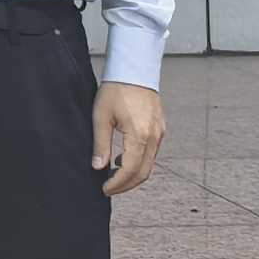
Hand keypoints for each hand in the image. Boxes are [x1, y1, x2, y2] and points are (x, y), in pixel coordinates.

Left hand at [93, 79, 166, 196]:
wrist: (134, 69)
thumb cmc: (116, 89)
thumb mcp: (101, 117)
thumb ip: (101, 144)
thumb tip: (98, 167)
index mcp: (140, 135)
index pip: (131, 170)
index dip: (117, 184)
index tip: (105, 189)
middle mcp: (154, 137)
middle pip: (143, 172)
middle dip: (126, 184)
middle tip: (109, 188)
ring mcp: (160, 133)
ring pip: (149, 164)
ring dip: (133, 174)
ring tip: (113, 175)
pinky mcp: (160, 128)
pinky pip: (152, 153)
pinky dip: (139, 162)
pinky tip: (123, 159)